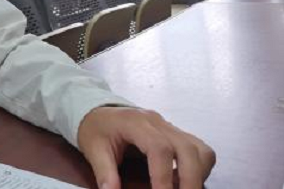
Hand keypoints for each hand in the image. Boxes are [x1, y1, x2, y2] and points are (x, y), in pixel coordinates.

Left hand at [77, 106, 215, 188]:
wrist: (99, 112)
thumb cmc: (96, 129)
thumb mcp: (93, 149)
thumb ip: (104, 173)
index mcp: (135, 122)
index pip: (159, 148)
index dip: (163, 177)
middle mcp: (158, 122)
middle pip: (188, 148)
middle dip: (190, 180)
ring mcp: (170, 127)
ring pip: (200, 149)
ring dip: (199, 175)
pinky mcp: (176, 134)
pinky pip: (199, 150)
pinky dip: (199, 169)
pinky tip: (185, 183)